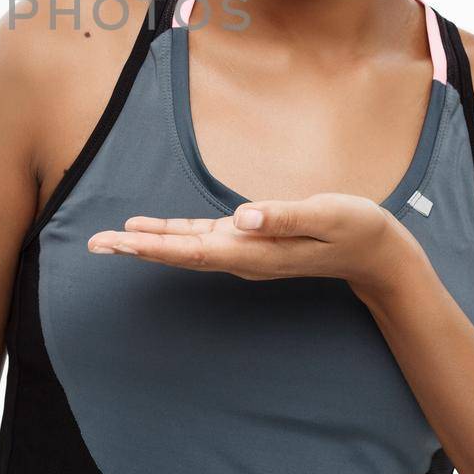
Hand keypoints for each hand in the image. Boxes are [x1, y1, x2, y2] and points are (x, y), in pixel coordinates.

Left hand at [85, 192, 420, 301]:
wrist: (378, 254)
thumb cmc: (357, 229)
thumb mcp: (327, 215)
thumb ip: (284, 216)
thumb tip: (242, 217)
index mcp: (256, 251)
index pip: (195, 249)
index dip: (155, 245)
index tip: (121, 241)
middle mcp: (244, 257)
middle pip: (180, 253)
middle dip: (137, 248)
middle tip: (94, 243)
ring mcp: (246, 252)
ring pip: (186, 248)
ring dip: (148, 242)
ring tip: (111, 237)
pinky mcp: (250, 242)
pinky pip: (202, 241)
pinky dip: (172, 235)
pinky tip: (151, 231)